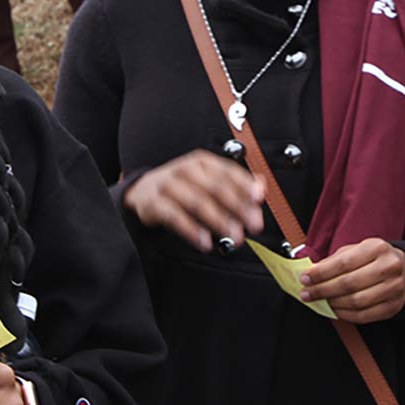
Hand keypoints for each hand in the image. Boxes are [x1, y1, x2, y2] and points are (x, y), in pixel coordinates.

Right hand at [123, 150, 265, 251]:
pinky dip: (192, 230)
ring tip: (234, 236)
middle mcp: (185, 170)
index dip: (245, 185)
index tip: (259, 199)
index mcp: (202, 162)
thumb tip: (262, 186)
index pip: (227, 171)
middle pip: (215, 187)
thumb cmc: (182, 186)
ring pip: (197, 202)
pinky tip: (205, 242)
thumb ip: (235, 183)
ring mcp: (168, 185)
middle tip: (252, 225)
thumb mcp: (207, 179)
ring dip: (218, 220)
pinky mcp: (154, 202)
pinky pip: (175, 216)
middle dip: (237, 207)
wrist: (143, 191)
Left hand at [300, 238, 404, 323]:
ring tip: (320, 301)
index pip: (344, 262)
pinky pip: (364, 316)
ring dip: (333, 304)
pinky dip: (345, 315)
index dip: (321, 273)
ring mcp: (394, 288)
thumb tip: (310, 274)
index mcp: (377, 248)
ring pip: (356, 301)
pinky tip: (334, 310)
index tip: (305, 278)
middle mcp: (389, 267)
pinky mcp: (393, 307)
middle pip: (349, 283)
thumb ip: (333, 261)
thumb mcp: (356, 251)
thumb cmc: (374, 259)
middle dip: (323, 290)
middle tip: (307, 293)